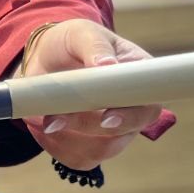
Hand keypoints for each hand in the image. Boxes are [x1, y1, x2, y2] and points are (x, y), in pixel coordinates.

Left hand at [21, 19, 162, 168]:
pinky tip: (45, 124)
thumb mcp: (80, 34)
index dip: (130, 118)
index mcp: (139, 80)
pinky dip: (55, 144)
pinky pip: (75, 158)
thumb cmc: (70, 43)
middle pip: (120, 136)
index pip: (148, 108)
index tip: (106, 118)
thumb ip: (94, 46)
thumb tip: (107, 65)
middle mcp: (131, 111)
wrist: (44, 62)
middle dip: (84, 126)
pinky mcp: (88, 148)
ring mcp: (113, 134)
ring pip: (96, 151)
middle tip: (54, 117)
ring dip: (66, 136)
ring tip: (45, 114)